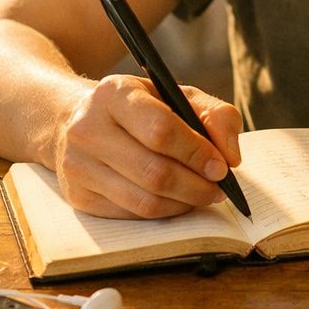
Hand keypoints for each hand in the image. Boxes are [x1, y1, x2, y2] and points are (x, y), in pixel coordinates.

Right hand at [52, 74, 241, 218]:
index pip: (161, 130)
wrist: (79, 121)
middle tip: (219, 188)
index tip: (222, 167)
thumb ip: (215, 116)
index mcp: (114, 94)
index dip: (197, 153)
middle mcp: (88, 128)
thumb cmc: (141, 108)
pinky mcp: (79, 196)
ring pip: (144, 200)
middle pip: (154, 172)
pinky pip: (132, 214)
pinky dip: (164, 212)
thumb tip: (231, 158)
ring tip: (203, 195)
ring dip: (184, 204)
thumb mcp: (178, 96)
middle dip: (196, 185)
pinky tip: (177, 201)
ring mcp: (78, 165)